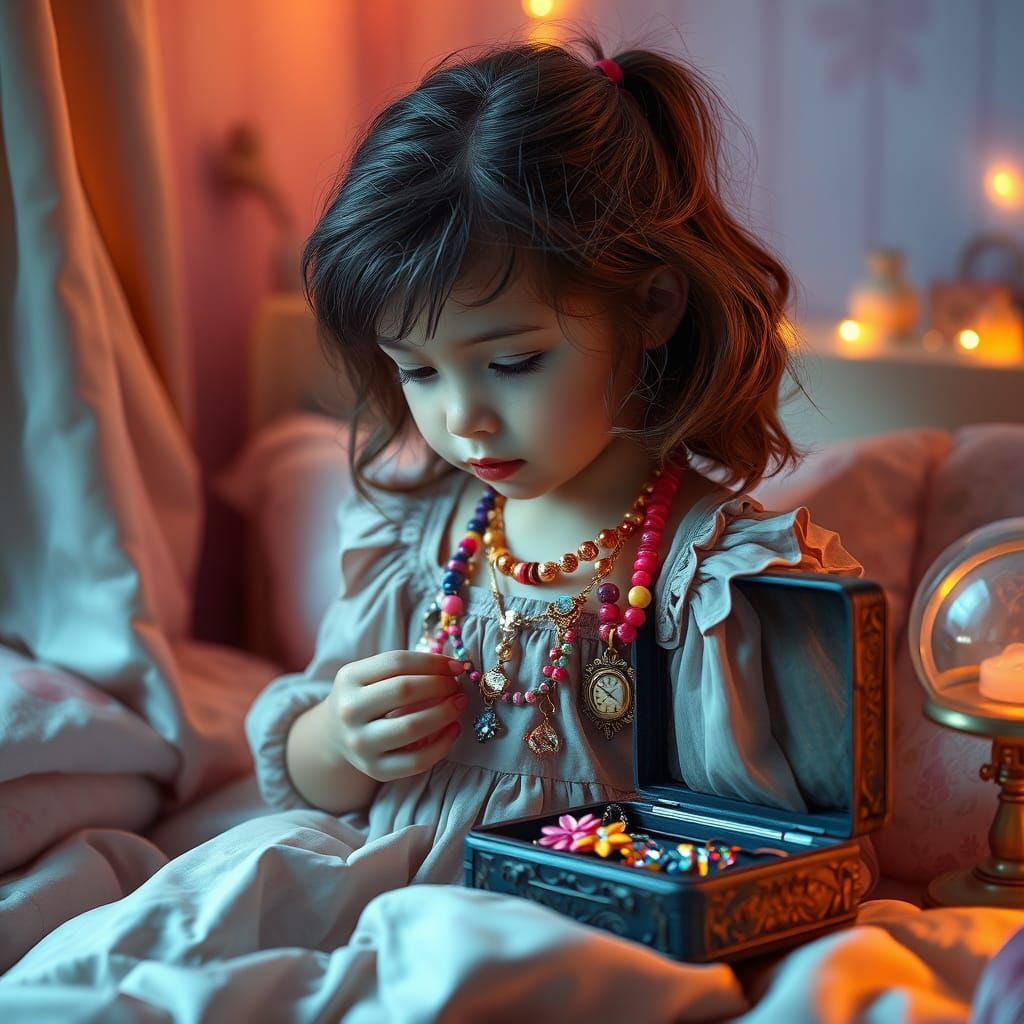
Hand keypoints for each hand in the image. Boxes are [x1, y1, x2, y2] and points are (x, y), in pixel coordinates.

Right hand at [325, 651, 469, 782]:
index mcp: (349, 678)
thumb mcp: (371, 674)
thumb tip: (453, 667)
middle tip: (456, 686)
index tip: (456, 665)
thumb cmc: (366, 697)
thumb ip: (406, 668)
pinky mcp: (375, 769)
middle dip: (440, 685)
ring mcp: (360, 743)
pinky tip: (454, 729)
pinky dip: (443, 744)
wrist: (336, 734)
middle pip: (404, 691)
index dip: (432, 662)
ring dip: (445, 712)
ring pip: (412, 727)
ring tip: (460, 703)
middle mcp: (349, 711)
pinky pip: (417, 761)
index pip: (397, 662)